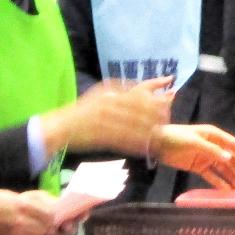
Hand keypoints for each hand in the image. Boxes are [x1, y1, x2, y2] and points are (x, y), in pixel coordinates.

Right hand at [0, 188, 62, 234]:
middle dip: (46, 227)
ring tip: (25, 229)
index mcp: (24, 206)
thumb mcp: (16, 196)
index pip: (52, 216)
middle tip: (38, 223)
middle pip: (48, 230)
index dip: (52, 216)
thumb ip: (37, 201)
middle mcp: (22, 224)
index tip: (49, 215)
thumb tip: (57, 206)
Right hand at [54, 78, 171, 157]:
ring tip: (159, 137)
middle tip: (167, 119)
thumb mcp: (100, 95)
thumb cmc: (82, 112)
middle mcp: (109, 102)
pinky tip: (145, 148)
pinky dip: (136, 145)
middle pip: (141, 107)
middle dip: (157, 113)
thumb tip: (145, 90)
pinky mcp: (102, 135)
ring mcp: (106, 119)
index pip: (138, 86)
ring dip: (149, 132)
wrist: (62, 126)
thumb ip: (120, 91)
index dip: (156, 86)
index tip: (172, 87)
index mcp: (109, 91)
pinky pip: (125, 141)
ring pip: (135, 125)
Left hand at [152, 124, 234, 190]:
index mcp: (214, 135)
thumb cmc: (176, 138)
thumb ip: (212, 151)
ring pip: (223, 169)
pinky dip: (220, 183)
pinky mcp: (198, 167)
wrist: (156, 144)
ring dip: (233, 178)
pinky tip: (227, 191)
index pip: (233, 145)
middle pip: (230, 159)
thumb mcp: (194, 142)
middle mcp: (213, 146)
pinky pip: (212, 176)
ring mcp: (206, 157)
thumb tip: (229, 159)